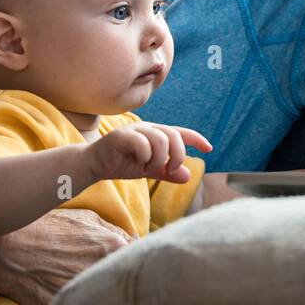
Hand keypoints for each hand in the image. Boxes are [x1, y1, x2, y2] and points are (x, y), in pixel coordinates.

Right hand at [0, 208, 132, 304]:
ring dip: (103, 291)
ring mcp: (87, 290)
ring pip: (108, 295)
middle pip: (125, 277)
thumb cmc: (46, 228)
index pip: (139, 257)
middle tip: (104, 273)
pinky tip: (74, 296)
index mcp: (114, 246)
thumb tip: (133, 240)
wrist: (7, 250)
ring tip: (85, 283)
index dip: (132, 259)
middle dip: (119, 275)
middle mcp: (105, 269)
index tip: (124, 261)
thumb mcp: (85, 217)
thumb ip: (114, 230)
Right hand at [87, 122, 210, 183]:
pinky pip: (142, 143)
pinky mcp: (121, 136)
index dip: (196, 138)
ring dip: (159, 158)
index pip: (181, 132)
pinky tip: (138, 163)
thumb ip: (167, 172)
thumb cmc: (122, 164)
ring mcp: (134, 130)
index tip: (209, 149)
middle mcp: (148, 128)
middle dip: (177, 155)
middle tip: (169, 170)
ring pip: (160, 139)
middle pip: (174, 135)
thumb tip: (188, 176)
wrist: (95, 165)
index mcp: (156, 134)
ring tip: (148, 168)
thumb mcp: (149, 170)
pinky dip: (145, 156)